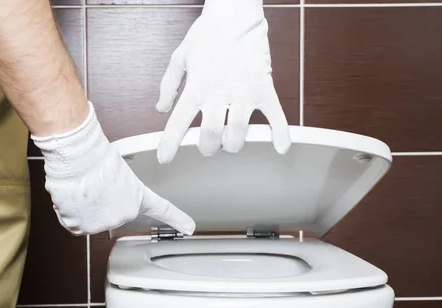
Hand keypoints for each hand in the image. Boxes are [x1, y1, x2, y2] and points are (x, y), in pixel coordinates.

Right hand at [32, 102, 195, 235]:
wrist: (78, 159)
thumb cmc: (94, 157)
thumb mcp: (117, 170)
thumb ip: (116, 188)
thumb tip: (103, 189)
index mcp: (137, 196)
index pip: (162, 209)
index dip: (177, 219)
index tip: (189, 228)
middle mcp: (123, 215)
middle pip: (108, 214)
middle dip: (98, 204)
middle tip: (93, 186)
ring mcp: (103, 224)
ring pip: (89, 219)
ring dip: (82, 207)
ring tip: (82, 188)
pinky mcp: (82, 227)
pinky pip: (73, 223)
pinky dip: (69, 212)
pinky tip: (73, 197)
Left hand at [156, 0, 290, 163]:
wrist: (236, 13)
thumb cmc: (208, 33)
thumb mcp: (180, 58)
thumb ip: (168, 85)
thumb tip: (161, 109)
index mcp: (195, 87)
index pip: (178, 123)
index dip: (170, 145)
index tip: (165, 159)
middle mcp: (218, 93)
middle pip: (212, 136)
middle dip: (208, 148)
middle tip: (209, 146)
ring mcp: (243, 92)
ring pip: (239, 133)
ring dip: (234, 144)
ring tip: (231, 141)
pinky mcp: (264, 88)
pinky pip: (276, 116)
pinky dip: (280, 134)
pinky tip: (280, 147)